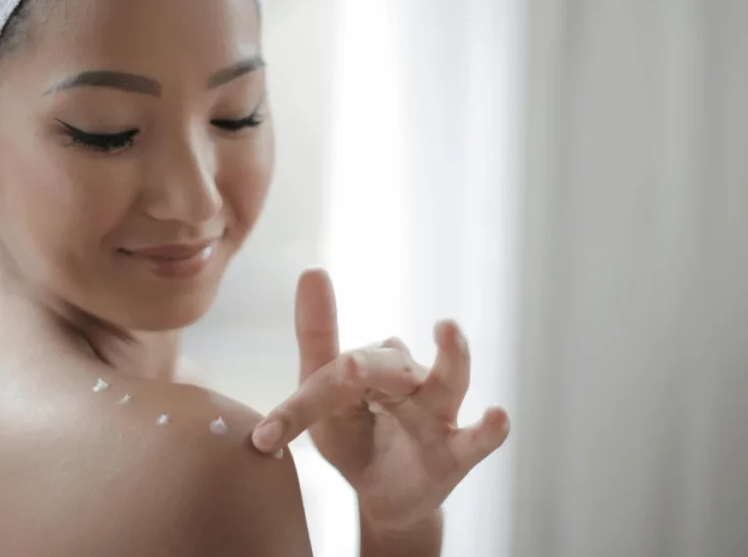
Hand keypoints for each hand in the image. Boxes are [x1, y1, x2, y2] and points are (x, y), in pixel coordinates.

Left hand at [251, 269, 509, 535]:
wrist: (384, 496)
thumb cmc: (354, 437)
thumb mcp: (325, 400)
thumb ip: (317, 342)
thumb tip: (312, 267)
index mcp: (372, 366)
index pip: (335, 374)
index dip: (301, 406)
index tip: (265, 439)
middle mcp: (409, 380)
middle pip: (388, 365)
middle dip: (366, 367)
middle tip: (348, 365)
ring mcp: (438, 414)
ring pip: (448, 380)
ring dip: (451, 356)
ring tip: (447, 328)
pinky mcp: (456, 453)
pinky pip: (477, 439)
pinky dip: (490, 430)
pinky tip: (498, 416)